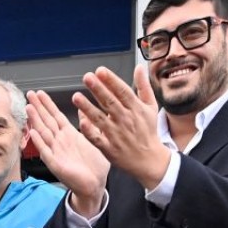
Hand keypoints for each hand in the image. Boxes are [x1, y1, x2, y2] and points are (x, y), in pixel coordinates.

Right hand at [25, 89, 108, 213]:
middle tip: (30, 94)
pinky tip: (34, 133)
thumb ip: (87, 125)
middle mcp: (61, 142)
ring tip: (29, 108)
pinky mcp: (56, 164)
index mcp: (69, 135)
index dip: (47, 104)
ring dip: (36, 121)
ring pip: (44, 133)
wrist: (95, 185)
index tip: (40, 93)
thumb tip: (84, 110)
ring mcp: (57, 152)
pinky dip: (40, 143)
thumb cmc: (94, 166)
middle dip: (38, 107)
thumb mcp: (93, 140)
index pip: (55, 116)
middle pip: (47, 121)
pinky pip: (46, 152)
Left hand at [72, 65, 171, 190]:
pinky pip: (97, 139)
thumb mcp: (151, 107)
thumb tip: (140, 67)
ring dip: (88, 108)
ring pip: (100, 119)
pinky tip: (81, 122)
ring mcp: (116, 135)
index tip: (100, 70)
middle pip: (110, 102)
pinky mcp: (109, 148)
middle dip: (98, 89)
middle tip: (87, 77)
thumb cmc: (148, 131)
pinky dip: (90, 132)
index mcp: (135, 108)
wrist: (149, 159)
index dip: (111, 81)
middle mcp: (125, 120)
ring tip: (76, 97)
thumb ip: (143, 86)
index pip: (122, 91)